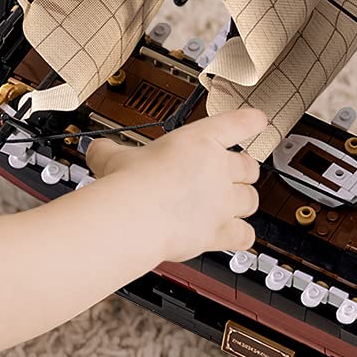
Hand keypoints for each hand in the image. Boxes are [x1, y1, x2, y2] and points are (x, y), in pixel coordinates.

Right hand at [87, 106, 264, 260]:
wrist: (135, 217)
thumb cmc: (128, 184)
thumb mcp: (114, 156)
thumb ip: (111, 150)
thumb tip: (97, 149)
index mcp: (199, 141)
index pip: (237, 124)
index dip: (251, 121)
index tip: (259, 120)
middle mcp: (218, 170)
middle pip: (250, 167)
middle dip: (243, 172)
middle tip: (232, 175)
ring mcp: (222, 202)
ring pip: (251, 200)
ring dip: (243, 203)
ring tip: (231, 205)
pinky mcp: (220, 232)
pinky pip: (245, 234)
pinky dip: (241, 236)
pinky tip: (235, 236)